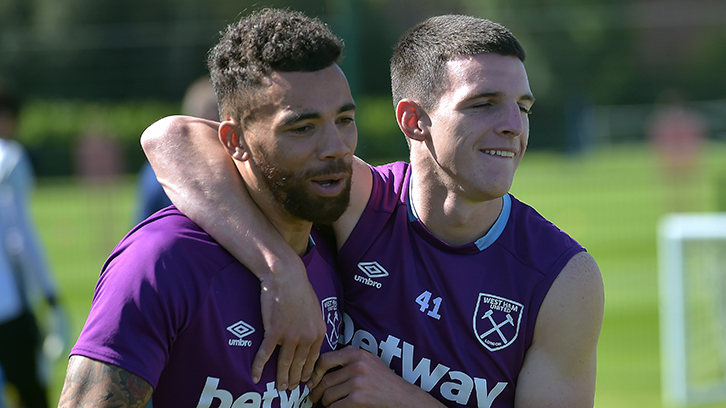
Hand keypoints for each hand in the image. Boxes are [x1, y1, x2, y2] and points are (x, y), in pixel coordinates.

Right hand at [254, 261, 325, 390]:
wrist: (287, 276)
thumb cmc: (300, 288)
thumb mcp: (315, 308)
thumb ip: (313, 325)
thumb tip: (310, 335)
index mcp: (318, 331)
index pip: (313, 358)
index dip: (307, 371)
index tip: (304, 381)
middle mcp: (307, 337)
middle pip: (299, 364)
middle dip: (294, 379)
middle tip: (290, 389)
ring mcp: (291, 336)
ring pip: (284, 363)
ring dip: (280, 377)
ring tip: (278, 388)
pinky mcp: (274, 332)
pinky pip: (266, 354)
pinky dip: (259, 367)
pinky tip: (256, 376)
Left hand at [308, 346, 444, 407]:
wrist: (401, 397)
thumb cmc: (384, 380)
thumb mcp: (370, 360)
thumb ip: (350, 357)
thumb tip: (323, 364)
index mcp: (357, 354)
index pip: (325, 359)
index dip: (315, 372)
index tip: (312, 380)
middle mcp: (357, 366)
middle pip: (325, 381)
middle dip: (317, 392)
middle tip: (315, 397)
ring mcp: (357, 383)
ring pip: (328, 395)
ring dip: (326, 403)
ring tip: (328, 404)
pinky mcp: (357, 399)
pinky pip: (335, 406)